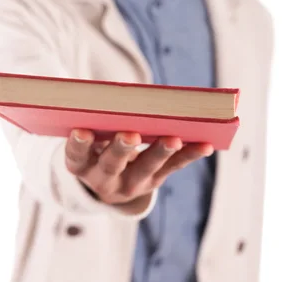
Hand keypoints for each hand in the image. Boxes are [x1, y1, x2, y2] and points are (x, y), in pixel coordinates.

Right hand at [65, 129, 213, 205]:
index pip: (76, 157)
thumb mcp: (90, 138)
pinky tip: (205, 145)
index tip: (82, 130)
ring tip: (173, 139)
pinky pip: (172, 168)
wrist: (109, 182)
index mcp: (82, 165)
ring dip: (160, 152)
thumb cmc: (96, 144)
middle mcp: (104, 179)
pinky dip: (189, 155)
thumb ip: (99, 121)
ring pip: (146, 168)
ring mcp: (131, 184)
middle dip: (122, 148)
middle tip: (130, 135)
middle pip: (112, 164)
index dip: (78, 145)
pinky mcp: (154, 181)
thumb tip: (122, 97)